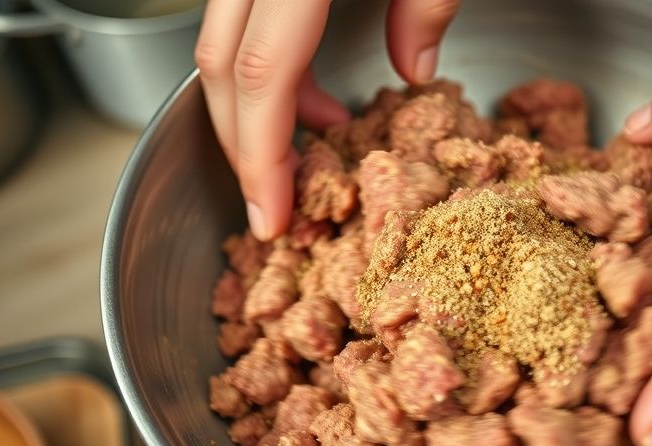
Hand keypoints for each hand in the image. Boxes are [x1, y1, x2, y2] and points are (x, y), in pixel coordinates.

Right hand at [195, 0, 461, 240]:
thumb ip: (427, 7)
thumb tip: (415, 71)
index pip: (263, 74)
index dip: (261, 156)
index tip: (272, 218)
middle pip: (223, 67)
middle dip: (245, 145)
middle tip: (279, 201)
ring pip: (225, 43)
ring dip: (258, 108)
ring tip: (319, 146)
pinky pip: (244, 19)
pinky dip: (271, 66)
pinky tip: (315, 95)